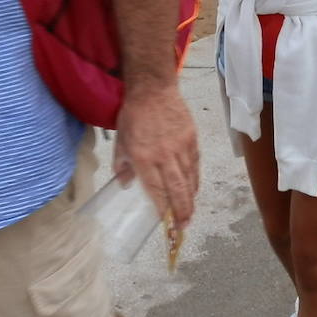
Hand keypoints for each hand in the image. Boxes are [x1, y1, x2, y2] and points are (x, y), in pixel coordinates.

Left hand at [113, 84, 198, 229]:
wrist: (153, 90)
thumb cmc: (133, 116)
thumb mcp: (121, 142)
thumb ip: (123, 166)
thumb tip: (126, 185)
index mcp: (144, 157)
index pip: (156, 189)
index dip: (162, 208)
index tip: (165, 222)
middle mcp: (164, 155)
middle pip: (177, 189)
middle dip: (182, 211)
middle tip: (183, 226)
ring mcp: (181, 147)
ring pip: (189, 178)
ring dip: (191, 198)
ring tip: (190, 213)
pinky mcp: (192, 138)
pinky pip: (195, 164)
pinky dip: (195, 179)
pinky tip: (194, 188)